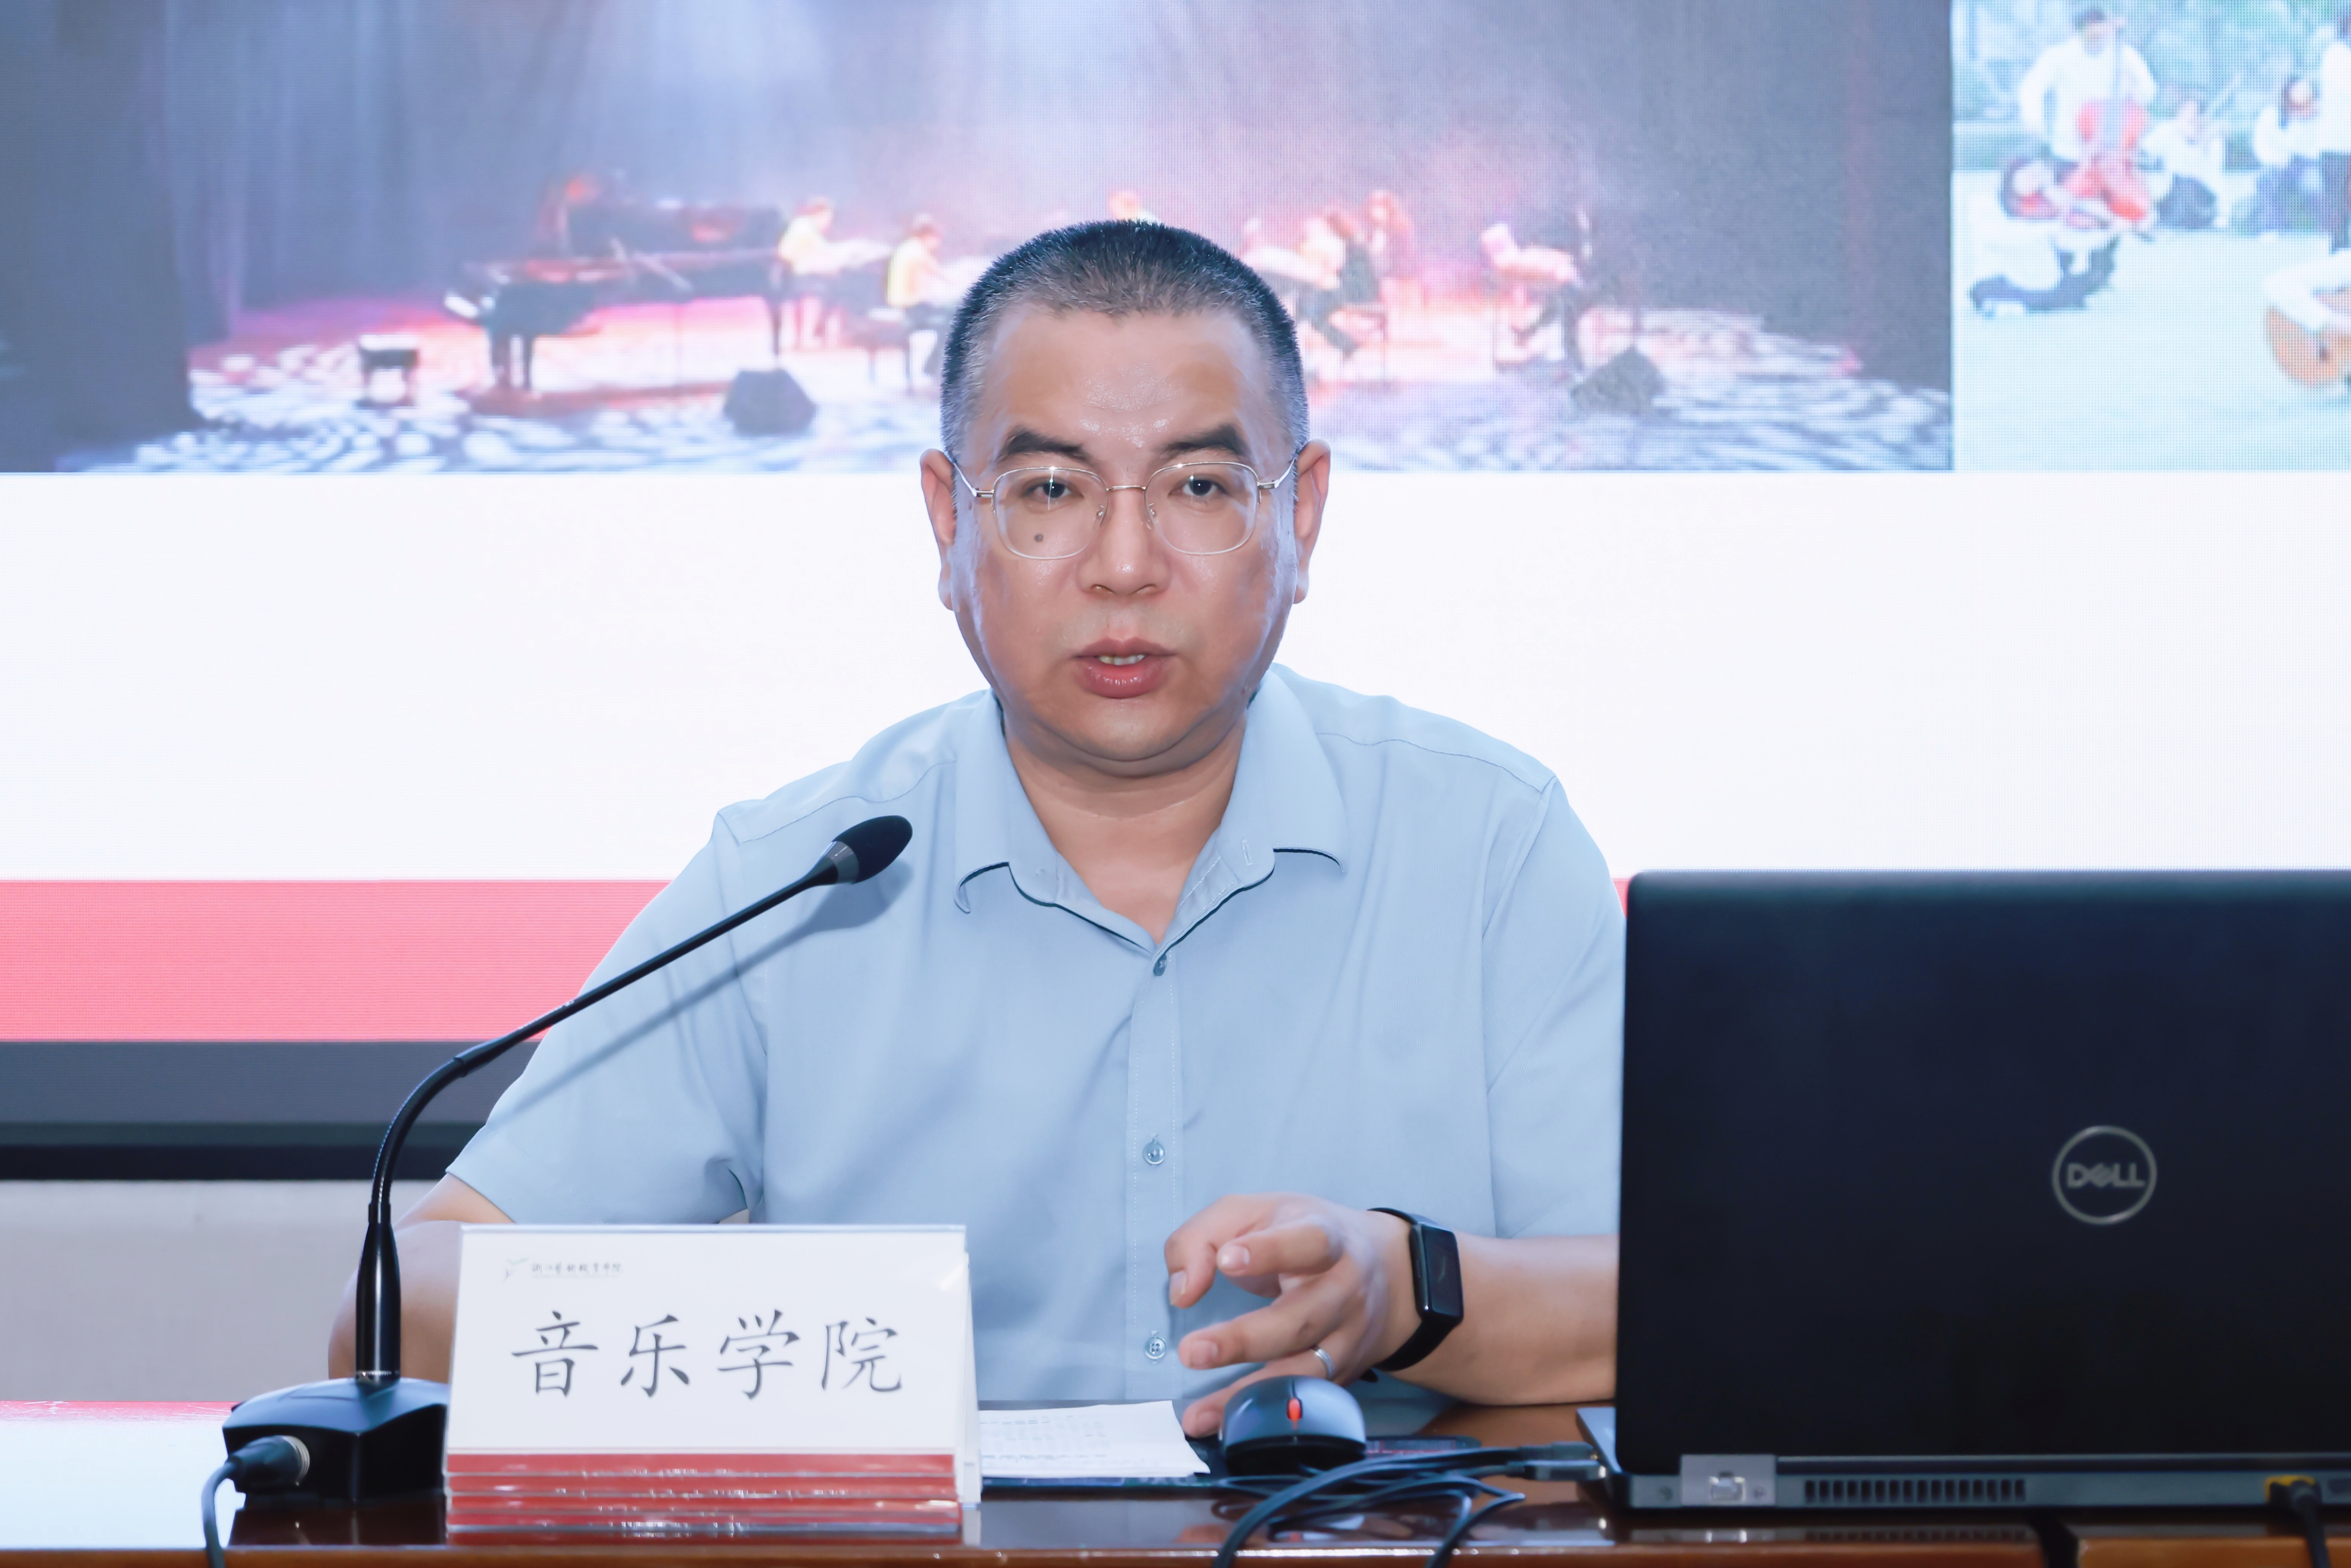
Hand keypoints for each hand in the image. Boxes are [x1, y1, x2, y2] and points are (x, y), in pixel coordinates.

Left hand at [1164, 1193, 1415, 1436]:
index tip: (1228, 1259)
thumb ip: (1204, 1238)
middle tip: (1191, 1352)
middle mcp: (1342, 1291)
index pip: (1305, 1242)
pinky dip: (1264, 1416)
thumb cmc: (1303, 1235)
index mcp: (1325, 1239)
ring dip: (1248, 1395)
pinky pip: (1304, 1400)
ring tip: (1199, 1414)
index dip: (1269, 1251)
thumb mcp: (1254, 1214)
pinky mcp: (1343, 1375)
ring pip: (1303, 1372)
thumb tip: (1182, 1291)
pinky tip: (1226, 1425)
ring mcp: (1346, 1338)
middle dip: (1245, 1340)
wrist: (1390, 1272)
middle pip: (1299, 1319)